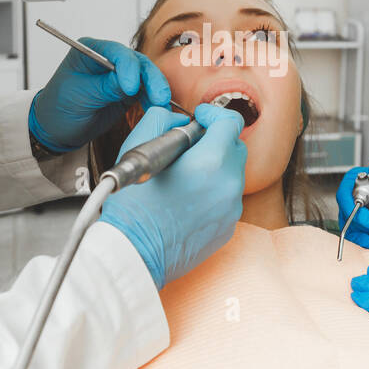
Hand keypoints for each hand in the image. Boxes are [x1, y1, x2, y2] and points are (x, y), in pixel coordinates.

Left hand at [29, 38, 170, 152]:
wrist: (55, 129)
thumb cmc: (58, 108)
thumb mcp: (78, 96)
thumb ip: (105, 87)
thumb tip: (133, 83)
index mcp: (90, 51)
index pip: (116, 53)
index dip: (128, 68)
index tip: (130, 88)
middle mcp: (108, 59)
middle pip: (137, 62)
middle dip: (150, 79)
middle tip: (158, 97)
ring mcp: (120, 75)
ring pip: (146, 76)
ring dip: (156, 90)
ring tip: (161, 105)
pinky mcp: (127, 92)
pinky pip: (146, 92)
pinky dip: (153, 100)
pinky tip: (157, 109)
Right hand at [99, 104, 246, 288]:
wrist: (134, 253)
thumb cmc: (133, 207)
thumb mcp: (138, 148)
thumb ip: (162, 121)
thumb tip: (178, 120)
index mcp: (211, 162)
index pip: (231, 122)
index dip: (213, 114)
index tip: (199, 118)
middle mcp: (228, 185)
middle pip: (235, 147)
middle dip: (215, 140)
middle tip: (188, 147)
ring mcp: (231, 210)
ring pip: (232, 174)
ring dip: (214, 168)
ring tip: (183, 176)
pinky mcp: (227, 229)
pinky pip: (226, 199)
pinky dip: (212, 192)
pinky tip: (186, 199)